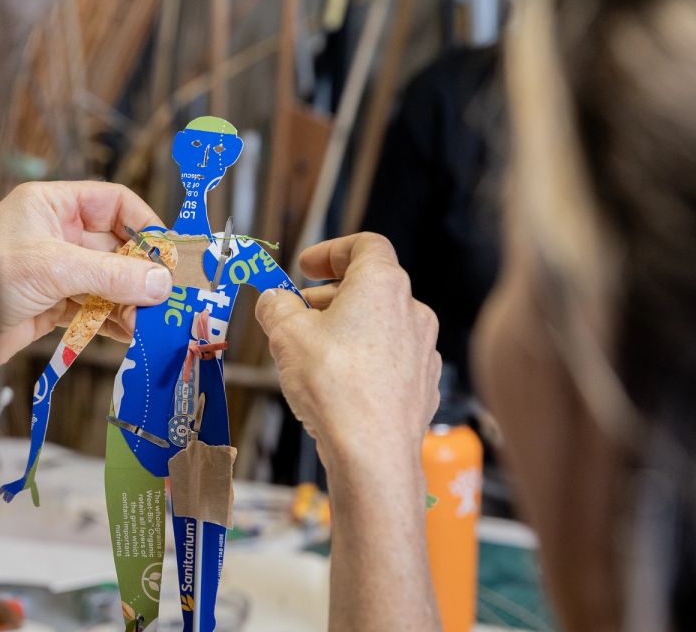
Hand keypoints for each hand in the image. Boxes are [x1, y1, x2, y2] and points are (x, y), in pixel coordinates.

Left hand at [0, 181, 171, 364]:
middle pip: (115, 246)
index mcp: (50, 204)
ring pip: (107, 280)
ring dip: (129, 301)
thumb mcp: (55, 268)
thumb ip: (111, 274)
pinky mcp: (51, 303)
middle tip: (164, 297)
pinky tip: (129, 333)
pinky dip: (112, 319)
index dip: (143, 223)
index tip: (166, 252)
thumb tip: (160, 282)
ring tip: (149, 323)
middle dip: (140, 272)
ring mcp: (54, 269)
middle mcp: (54, 232)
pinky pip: (93, 307)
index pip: (112, 202)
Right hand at [255, 233, 440, 474]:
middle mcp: (412, 310)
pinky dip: (364, 359)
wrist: (373, 451)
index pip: (365, 244)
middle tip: (298, 313)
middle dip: (330, 295)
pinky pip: (391, 358)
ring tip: (312, 351)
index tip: (306, 266)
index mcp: (382, 284)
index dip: (331, 250)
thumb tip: (272, 300)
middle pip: (371, 286)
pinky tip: (338, 383)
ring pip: (381, 324)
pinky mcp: (424, 383)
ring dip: (347, 328)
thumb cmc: (333, 385)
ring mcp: (423, 349)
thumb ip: (276, 306)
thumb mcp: (285, 334)